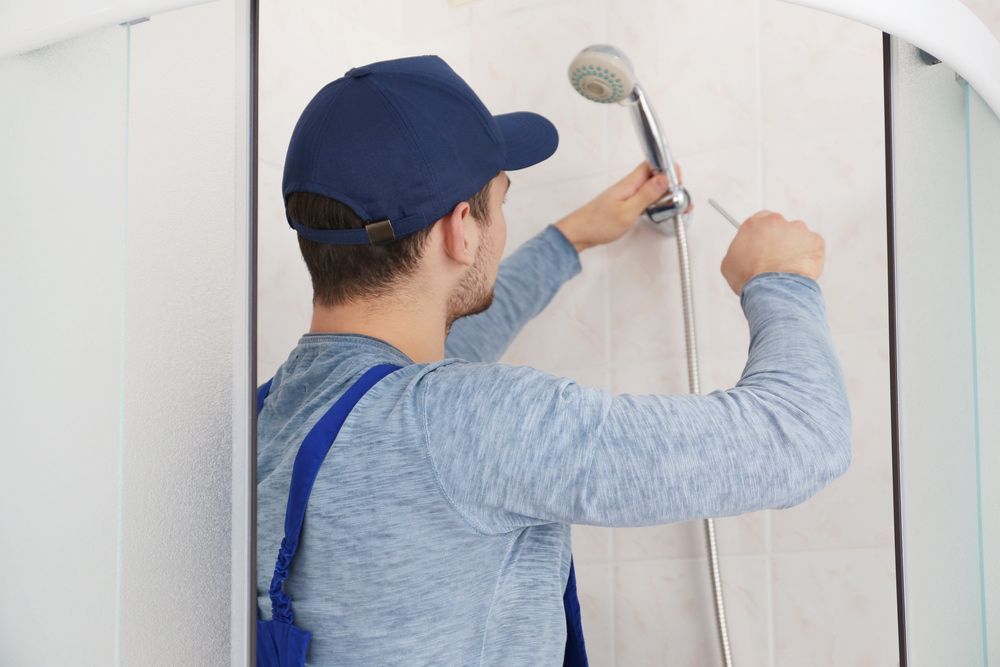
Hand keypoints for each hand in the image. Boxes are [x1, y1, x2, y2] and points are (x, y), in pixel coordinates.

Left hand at [554, 160, 691, 252]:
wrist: (578, 234)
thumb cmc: (598, 224)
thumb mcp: (627, 211)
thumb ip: (647, 195)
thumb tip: (665, 178)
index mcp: (629, 183)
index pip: (653, 165)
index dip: (668, 169)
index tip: (679, 182)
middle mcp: (629, 186)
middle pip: (655, 177)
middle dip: (671, 185)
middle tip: (682, 200)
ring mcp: (627, 195)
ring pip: (652, 189)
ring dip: (665, 196)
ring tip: (678, 207)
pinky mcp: (625, 205)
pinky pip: (645, 199)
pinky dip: (656, 204)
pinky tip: (662, 211)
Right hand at [720, 210, 825, 294]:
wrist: (773, 290)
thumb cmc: (751, 278)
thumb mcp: (729, 263)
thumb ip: (738, 249)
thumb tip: (742, 252)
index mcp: (755, 223)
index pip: (761, 220)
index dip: (763, 234)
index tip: (764, 243)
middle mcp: (777, 222)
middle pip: (781, 227)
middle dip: (780, 240)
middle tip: (775, 258)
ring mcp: (798, 230)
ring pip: (798, 236)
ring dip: (794, 248)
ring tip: (787, 267)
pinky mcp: (815, 241)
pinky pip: (813, 247)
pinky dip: (809, 256)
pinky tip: (799, 269)